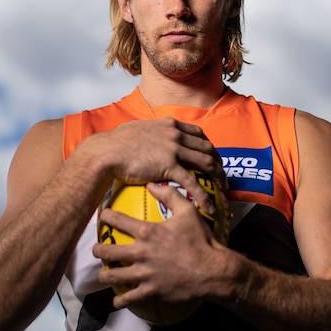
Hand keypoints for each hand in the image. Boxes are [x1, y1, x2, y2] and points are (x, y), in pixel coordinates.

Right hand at [88, 118, 225, 213]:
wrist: (107, 152)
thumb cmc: (115, 143)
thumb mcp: (136, 129)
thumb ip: (148, 131)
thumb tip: (145, 133)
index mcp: (170, 124)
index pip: (198, 134)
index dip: (209, 146)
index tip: (212, 156)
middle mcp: (176, 134)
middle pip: (207, 148)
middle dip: (218, 162)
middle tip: (221, 175)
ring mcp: (174, 148)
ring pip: (206, 163)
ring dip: (218, 177)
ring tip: (223, 190)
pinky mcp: (169, 165)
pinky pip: (192, 182)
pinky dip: (204, 195)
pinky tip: (209, 206)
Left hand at [93, 181, 226, 308]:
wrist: (212, 271)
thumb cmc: (200, 240)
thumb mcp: (188, 212)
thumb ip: (170, 195)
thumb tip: (152, 183)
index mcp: (148, 232)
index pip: (117, 220)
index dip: (106, 216)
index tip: (102, 216)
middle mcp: (141, 253)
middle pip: (107, 251)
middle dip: (97, 250)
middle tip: (96, 250)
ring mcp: (144, 274)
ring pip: (113, 276)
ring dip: (104, 275)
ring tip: (102, 274)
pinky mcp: (150, 291)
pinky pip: (129, 298)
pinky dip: (120, 301)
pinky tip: (117, 301)